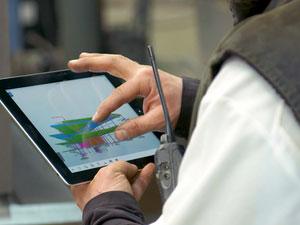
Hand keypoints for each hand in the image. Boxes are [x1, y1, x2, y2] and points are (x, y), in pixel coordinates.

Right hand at [68, 53, 182, 139]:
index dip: (106, 107)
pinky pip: (121, 66)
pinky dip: (109, 64)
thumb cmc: (178, 106)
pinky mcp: (142, 75)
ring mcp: (141, 71)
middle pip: (112, 62)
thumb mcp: (159, 119)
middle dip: (91, 63)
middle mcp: (141, 72)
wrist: (189, 99)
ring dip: (98, 59)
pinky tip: (102, 65)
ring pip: (115, 61)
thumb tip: (118, 133)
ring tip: (82, 59)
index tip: (96, 119)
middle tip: (73, 63)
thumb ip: (138, 126)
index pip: (119, 94)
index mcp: (144, 80)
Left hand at [71, 161, 154, 209]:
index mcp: (83, 188)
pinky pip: (135, 188)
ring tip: (142, 162)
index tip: (111, 158)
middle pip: (111, 177)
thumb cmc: (104, 198)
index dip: (101, 164)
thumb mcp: (110, 171)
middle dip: (122, 169)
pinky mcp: (126, 205)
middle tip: (129, 162)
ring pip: (125, 183)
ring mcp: (112, 201)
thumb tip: (130, 168)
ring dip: (135, 172)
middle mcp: (96, 196)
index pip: (91, 172)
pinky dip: (142, 178)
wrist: (117, 215)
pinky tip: (148, 169)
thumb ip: (120, 165)